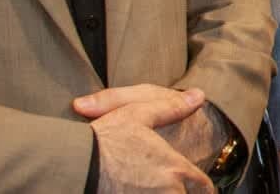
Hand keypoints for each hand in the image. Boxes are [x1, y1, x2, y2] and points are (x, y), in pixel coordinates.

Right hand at [79, 86, 213, 192]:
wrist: (75, 164)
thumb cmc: (107, 138)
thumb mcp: (138, 113)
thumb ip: (171, 107)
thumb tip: (199, 95)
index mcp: (175, 167)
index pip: (204, 187)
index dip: (201, 187)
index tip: (196, 187)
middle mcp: (169, 191)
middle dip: (179, 193)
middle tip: (164, 185)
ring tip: (145, 187)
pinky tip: (133, 191)